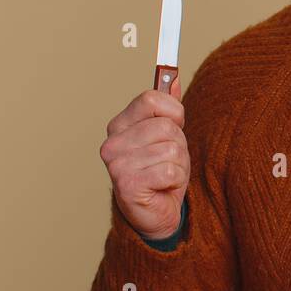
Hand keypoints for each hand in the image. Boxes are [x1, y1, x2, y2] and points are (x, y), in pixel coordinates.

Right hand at [99, 75, 189, 240]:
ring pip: (171, 149)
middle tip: (168, 161)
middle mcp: (112, 142)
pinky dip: (175, 181)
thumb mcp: (168, 136)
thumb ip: (168, 107)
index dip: (173, 112)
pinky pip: (170, 171)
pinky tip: (163, 188)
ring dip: (178, 165)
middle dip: (178, 144)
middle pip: (166, 126)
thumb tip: (173, 76)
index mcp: (120, 124)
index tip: (175, 126)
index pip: (151, 98)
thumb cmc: (161, 173)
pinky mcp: (127, 185)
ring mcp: (117, 164)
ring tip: (165, 175)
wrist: (155, 214)